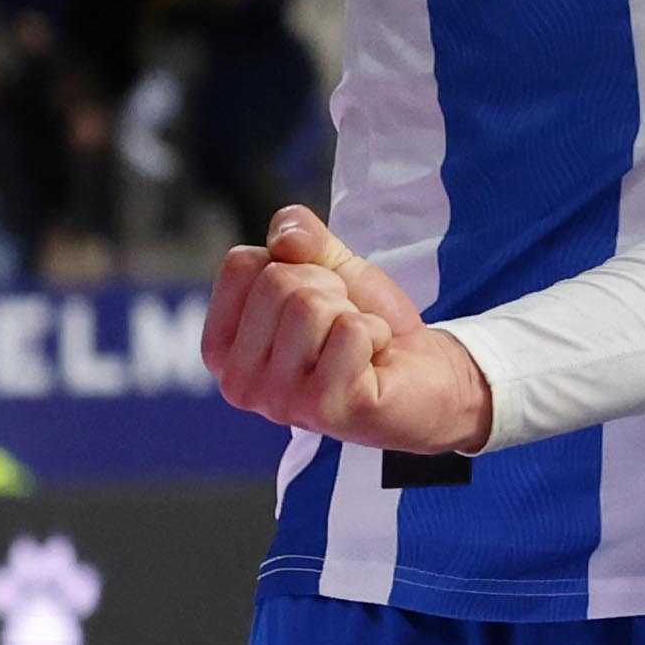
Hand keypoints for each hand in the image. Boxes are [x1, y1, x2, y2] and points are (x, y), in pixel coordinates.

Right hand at [206, 208, 496, 453]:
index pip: (241, 263)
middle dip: (328, 290)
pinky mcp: (322, 409)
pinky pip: (350, 331)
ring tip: (356, 345)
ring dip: (351, 315)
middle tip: (344, 325)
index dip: (294, 265)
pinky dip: (375, 333)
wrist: (422, 371)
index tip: (317, 299)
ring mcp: (277, 400)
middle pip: (276, 282)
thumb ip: (299, 235)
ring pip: (310, 305)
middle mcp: (237, 380)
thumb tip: (285, 239)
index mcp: (222, 345)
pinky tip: (372, 363)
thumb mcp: (328, 264)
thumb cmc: (363, 322)